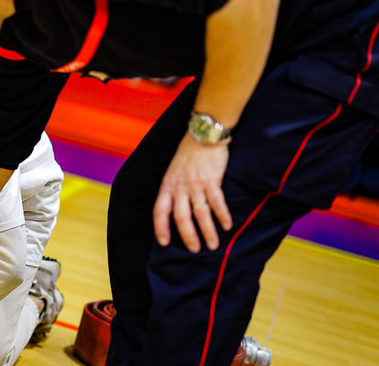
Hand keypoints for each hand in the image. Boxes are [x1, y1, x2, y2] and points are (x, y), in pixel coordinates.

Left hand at [153, 134, 232, 251]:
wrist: (202, 136)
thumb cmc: (187, 155)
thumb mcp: (172, 172)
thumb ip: (173, 189)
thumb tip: (174, 210)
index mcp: (167, 186)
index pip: (159, 211)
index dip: (160, 227)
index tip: (164, 242)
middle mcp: (179, 187)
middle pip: (181, 217)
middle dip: (188, 236)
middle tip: (195, 250)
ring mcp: (195, 184)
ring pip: (200, 213)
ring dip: (207, 231)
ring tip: (213, 245)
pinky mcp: (212, 180)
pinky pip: (217, 202)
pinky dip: (222, 215)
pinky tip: (227, 226)